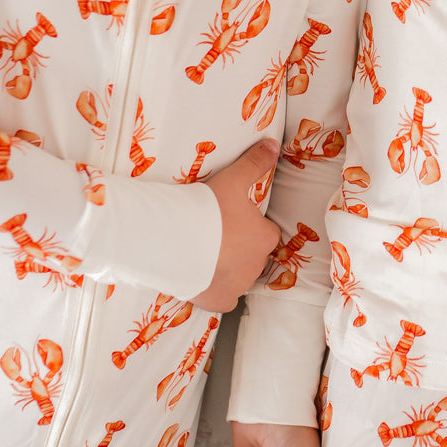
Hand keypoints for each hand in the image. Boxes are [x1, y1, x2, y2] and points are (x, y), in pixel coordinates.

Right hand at [191, 140, 280, 311]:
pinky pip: (224, 299)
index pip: (266, 233)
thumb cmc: (207, 210)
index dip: (251, 227)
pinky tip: (203, 281)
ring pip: (239, 277)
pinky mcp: (219, 301)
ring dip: (227, 268)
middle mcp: (257, 265)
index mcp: (264, 238)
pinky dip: (216, 292)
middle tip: (215, 237)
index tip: (233, 222)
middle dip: (240, 249)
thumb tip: (273, 145)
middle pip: (253, 256)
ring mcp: (238, 286)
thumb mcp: (233, 180)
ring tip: (203, 254)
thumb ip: (255, 163)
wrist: (173, 240)